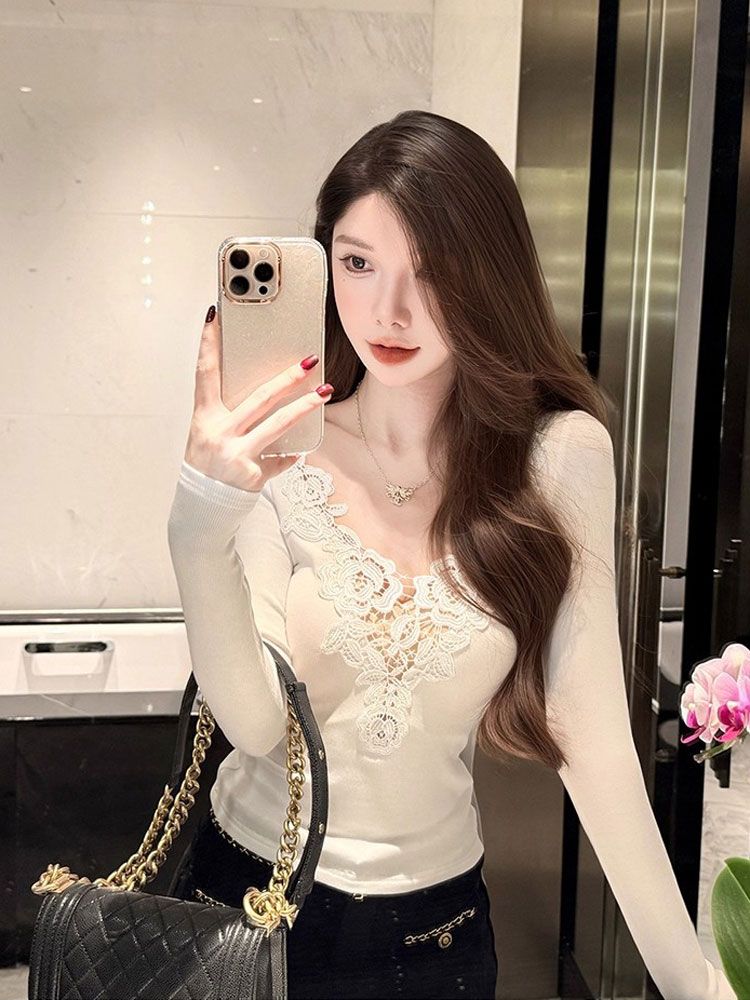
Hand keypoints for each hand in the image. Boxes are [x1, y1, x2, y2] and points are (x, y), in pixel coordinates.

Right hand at [182, 304, 331, 491]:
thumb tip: (266, 391)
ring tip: (324, 391)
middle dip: (288, 377)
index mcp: (204, 418)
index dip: (208, 343)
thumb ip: (228, 413)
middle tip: (309, 361)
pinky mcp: (253, 474)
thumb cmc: (206, 464)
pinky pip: (281, 459)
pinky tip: (296, 452)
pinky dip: (290, 455)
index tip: (215, 316)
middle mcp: (219, 434)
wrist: (202, 506)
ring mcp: (237, 454)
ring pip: (279, 424)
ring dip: (305, 406)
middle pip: (260, 398)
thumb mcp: (207, 434)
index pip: (205, 373)